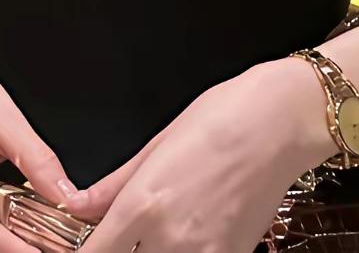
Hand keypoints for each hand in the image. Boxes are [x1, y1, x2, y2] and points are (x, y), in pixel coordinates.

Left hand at [60, 60, 322, 252]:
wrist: (280, 122)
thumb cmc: (219, 118)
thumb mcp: (156, 144)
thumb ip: (113, 186)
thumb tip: (78, 207)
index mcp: (143, 204)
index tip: (89, 246)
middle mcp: (169, 239)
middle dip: (122, 251)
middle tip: (128, 236)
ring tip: (157, 235)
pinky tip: (189, 237)